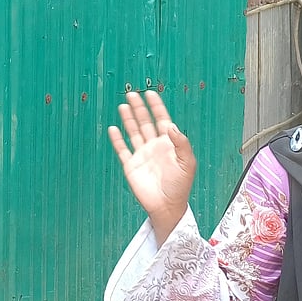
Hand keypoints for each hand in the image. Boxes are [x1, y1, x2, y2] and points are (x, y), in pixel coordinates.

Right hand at [108, 91, 196, 245]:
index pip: (162, 120)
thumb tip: (171, 125)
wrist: (167, 207)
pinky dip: (117, 139)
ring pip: (133, 132)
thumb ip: (181, 143)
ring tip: (124, 105)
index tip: (151, 94)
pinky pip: (122, 149)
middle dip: (139, 108)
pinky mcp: (131, 165)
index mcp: (168, 144)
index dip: (156, 107)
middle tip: (132, 94)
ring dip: (129, 119)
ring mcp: (141, 155)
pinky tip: (114, 128)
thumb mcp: (188, 163)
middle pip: (145, 122)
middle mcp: (154, 146)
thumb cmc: (180, 186)